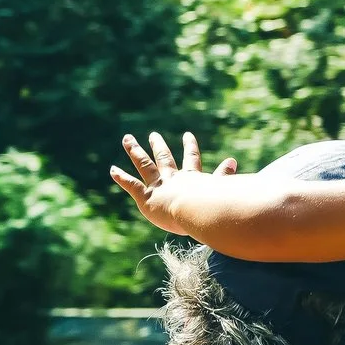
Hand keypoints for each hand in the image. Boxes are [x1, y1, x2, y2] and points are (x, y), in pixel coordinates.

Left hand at [109, 131, 235, 234]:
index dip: (190, 148)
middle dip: (159, 146)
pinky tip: (112, 169)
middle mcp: (173, 179)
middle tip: (153, 135)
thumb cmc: (214, 205)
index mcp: (192, 179)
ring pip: (144, 164)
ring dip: (135, 151)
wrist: (197, 210)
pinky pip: (131, 184)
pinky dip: (121, 176)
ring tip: (127, 138)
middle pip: (164, 159)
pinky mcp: (146, 197)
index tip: (187, 135)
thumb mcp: (221, 190)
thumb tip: (233, 161)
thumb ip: (225, 177)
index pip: (192, 161)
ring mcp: (159, 186)